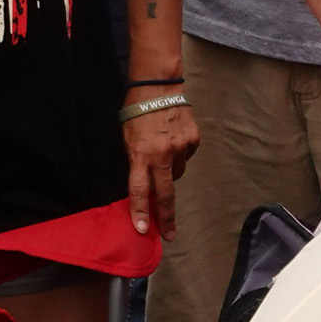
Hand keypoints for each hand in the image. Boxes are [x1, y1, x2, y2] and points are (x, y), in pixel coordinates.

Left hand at [122, 96, 199, 236]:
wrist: (158, 86)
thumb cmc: (135, 112)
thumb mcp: (126, 137)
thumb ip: (136, 161)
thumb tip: (146, 184)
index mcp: (140, 154)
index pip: (140, 189)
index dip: (140, 211)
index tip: (142, 229)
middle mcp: (162, 154)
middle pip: (166, 194)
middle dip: (166, 217)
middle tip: (169, 235)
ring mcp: (181, 148)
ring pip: (177, 172)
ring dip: (169, 170)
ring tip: (162, 150)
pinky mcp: (194, 140)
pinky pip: (186, 156)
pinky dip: (179, 153)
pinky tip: (172, 139)